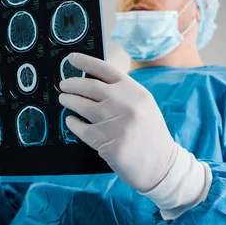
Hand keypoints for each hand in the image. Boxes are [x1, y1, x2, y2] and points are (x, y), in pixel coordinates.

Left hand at [58, 53, 176, 192]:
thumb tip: (92, 81)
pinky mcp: (108, 143)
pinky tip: (71, 121)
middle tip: (63, 85)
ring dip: (69, 101)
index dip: (86, 62)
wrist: (162, 165)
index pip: (107, 70)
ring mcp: (116, 123)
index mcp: (136, 92)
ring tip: (64, 100)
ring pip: (82, 106)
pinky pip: (81, 128)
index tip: (71, 58)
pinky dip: (73, 123)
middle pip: (90, 86)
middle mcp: (126, 104)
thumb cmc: (151, 134)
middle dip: (72, 84)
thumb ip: (123, 93)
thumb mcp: (144, 106)